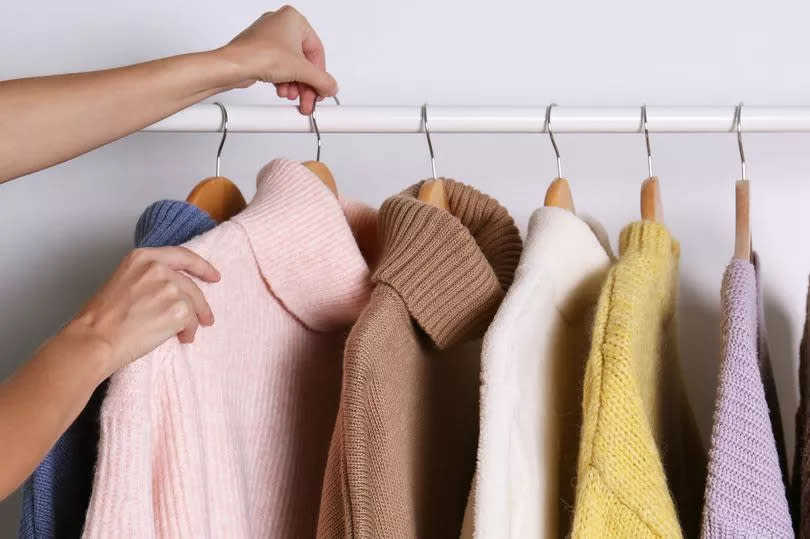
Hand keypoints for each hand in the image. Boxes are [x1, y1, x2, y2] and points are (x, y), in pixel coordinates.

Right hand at [67, 247, 220, 375]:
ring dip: (192, 321)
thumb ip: (149, 279)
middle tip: (206, 318)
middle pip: (190, 284)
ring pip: (192, 304)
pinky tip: (181, 338)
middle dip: (200, 303)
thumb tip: (174, 291)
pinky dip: (189, 331)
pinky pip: (192, 320)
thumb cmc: (102, 319)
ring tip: (184, 334)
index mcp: (142, 257)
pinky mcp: (178, 308)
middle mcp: (157, 268)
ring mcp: (169, 287)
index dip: (201, 266)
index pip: (181, 256)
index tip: (213, 275)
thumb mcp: (124, 282)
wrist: (96, 340)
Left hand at [220, 6, 336, 113]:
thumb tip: (331, 86)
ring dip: (295, 84)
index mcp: (294, 19)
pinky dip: (283, 80)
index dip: (320, 74)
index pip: (317, 52)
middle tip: (309, 98)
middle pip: (303, 61)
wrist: (233, 65)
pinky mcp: (260, 51)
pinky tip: (282, 90)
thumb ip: (322, 80)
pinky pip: (279, 67)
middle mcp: (281, 25)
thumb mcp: (301, 70)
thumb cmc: (259, 55)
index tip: (321, 89)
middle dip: (306, 83)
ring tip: (292, 95)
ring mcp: (269, 38)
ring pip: (291, 66)